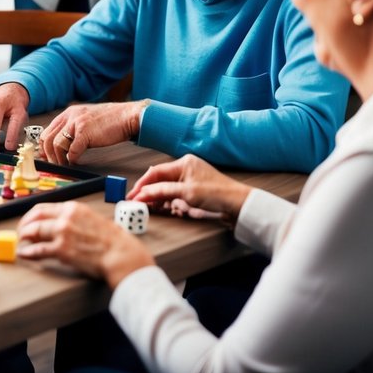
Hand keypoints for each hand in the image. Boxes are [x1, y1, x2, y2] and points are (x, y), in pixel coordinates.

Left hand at [17, 201, 154, 288]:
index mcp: (73, 208)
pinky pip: (39, 250)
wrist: (122, 255)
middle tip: (21, 232)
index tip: (28, 221)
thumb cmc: (113, 240)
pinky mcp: (62, 250)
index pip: (44, 207)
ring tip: (21, 242)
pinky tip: (24, 254)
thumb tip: (60, 223)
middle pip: (35, 217)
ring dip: (24, 237)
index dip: (31, 215)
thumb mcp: (93, 219)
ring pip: (34, 231)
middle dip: (24, 224)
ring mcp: (63, 233)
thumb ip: (75, 219)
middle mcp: (66, 217)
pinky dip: (28, 252)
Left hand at [40, 101, 146, 164]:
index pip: (47, 131)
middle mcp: (70, 116)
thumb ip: (73, 130)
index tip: (46, 157)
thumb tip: (63, 147)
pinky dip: (72, 159)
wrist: (127, 116)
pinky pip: (72, 150)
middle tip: (54, 164)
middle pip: (48, 138)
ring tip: (65, 165)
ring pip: (56, 144)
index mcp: (68, 113)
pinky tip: (76, 161)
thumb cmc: (110, 121)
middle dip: (48, 155)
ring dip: (59, 158)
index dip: (44, 147)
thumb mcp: (86, 120)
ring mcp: (76, 123)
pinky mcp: (85, 132)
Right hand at [130, 155, 251, 225]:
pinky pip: (176, 196)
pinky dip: (170, 203)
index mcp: (184, 163)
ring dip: (159, 199)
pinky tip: (167, 209)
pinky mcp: (195, 192)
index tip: (133, 195)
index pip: (156, 172)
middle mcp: (186, 169)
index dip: (142, 184)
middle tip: (138, 203)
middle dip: (150, 193)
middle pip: (160, 181)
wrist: (240, 206)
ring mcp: (190, 181)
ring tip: (152, 208)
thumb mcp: (186, 193)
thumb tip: (142, 193)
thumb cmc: (218, 194)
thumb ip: (162, 191)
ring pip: (167, 189)